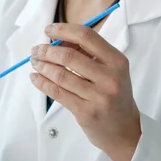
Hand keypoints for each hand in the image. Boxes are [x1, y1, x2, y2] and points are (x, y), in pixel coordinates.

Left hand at [29, 23, 140, 160]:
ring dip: (42, 66)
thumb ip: (89, 54)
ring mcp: (98, 96)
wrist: (125, 130)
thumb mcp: (111, 71)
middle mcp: (110, 77)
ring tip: (35, 62)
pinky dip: (43, 83)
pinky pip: (58, 93)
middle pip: (70, 56)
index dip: (64, 30)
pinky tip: (35, 78)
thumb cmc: (114, 95)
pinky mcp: (86, 112)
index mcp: (117, 61)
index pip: (87, 37)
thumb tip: (58, 41)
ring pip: (61, 74)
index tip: (48, 30)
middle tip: (36, 50)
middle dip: (47, 50)